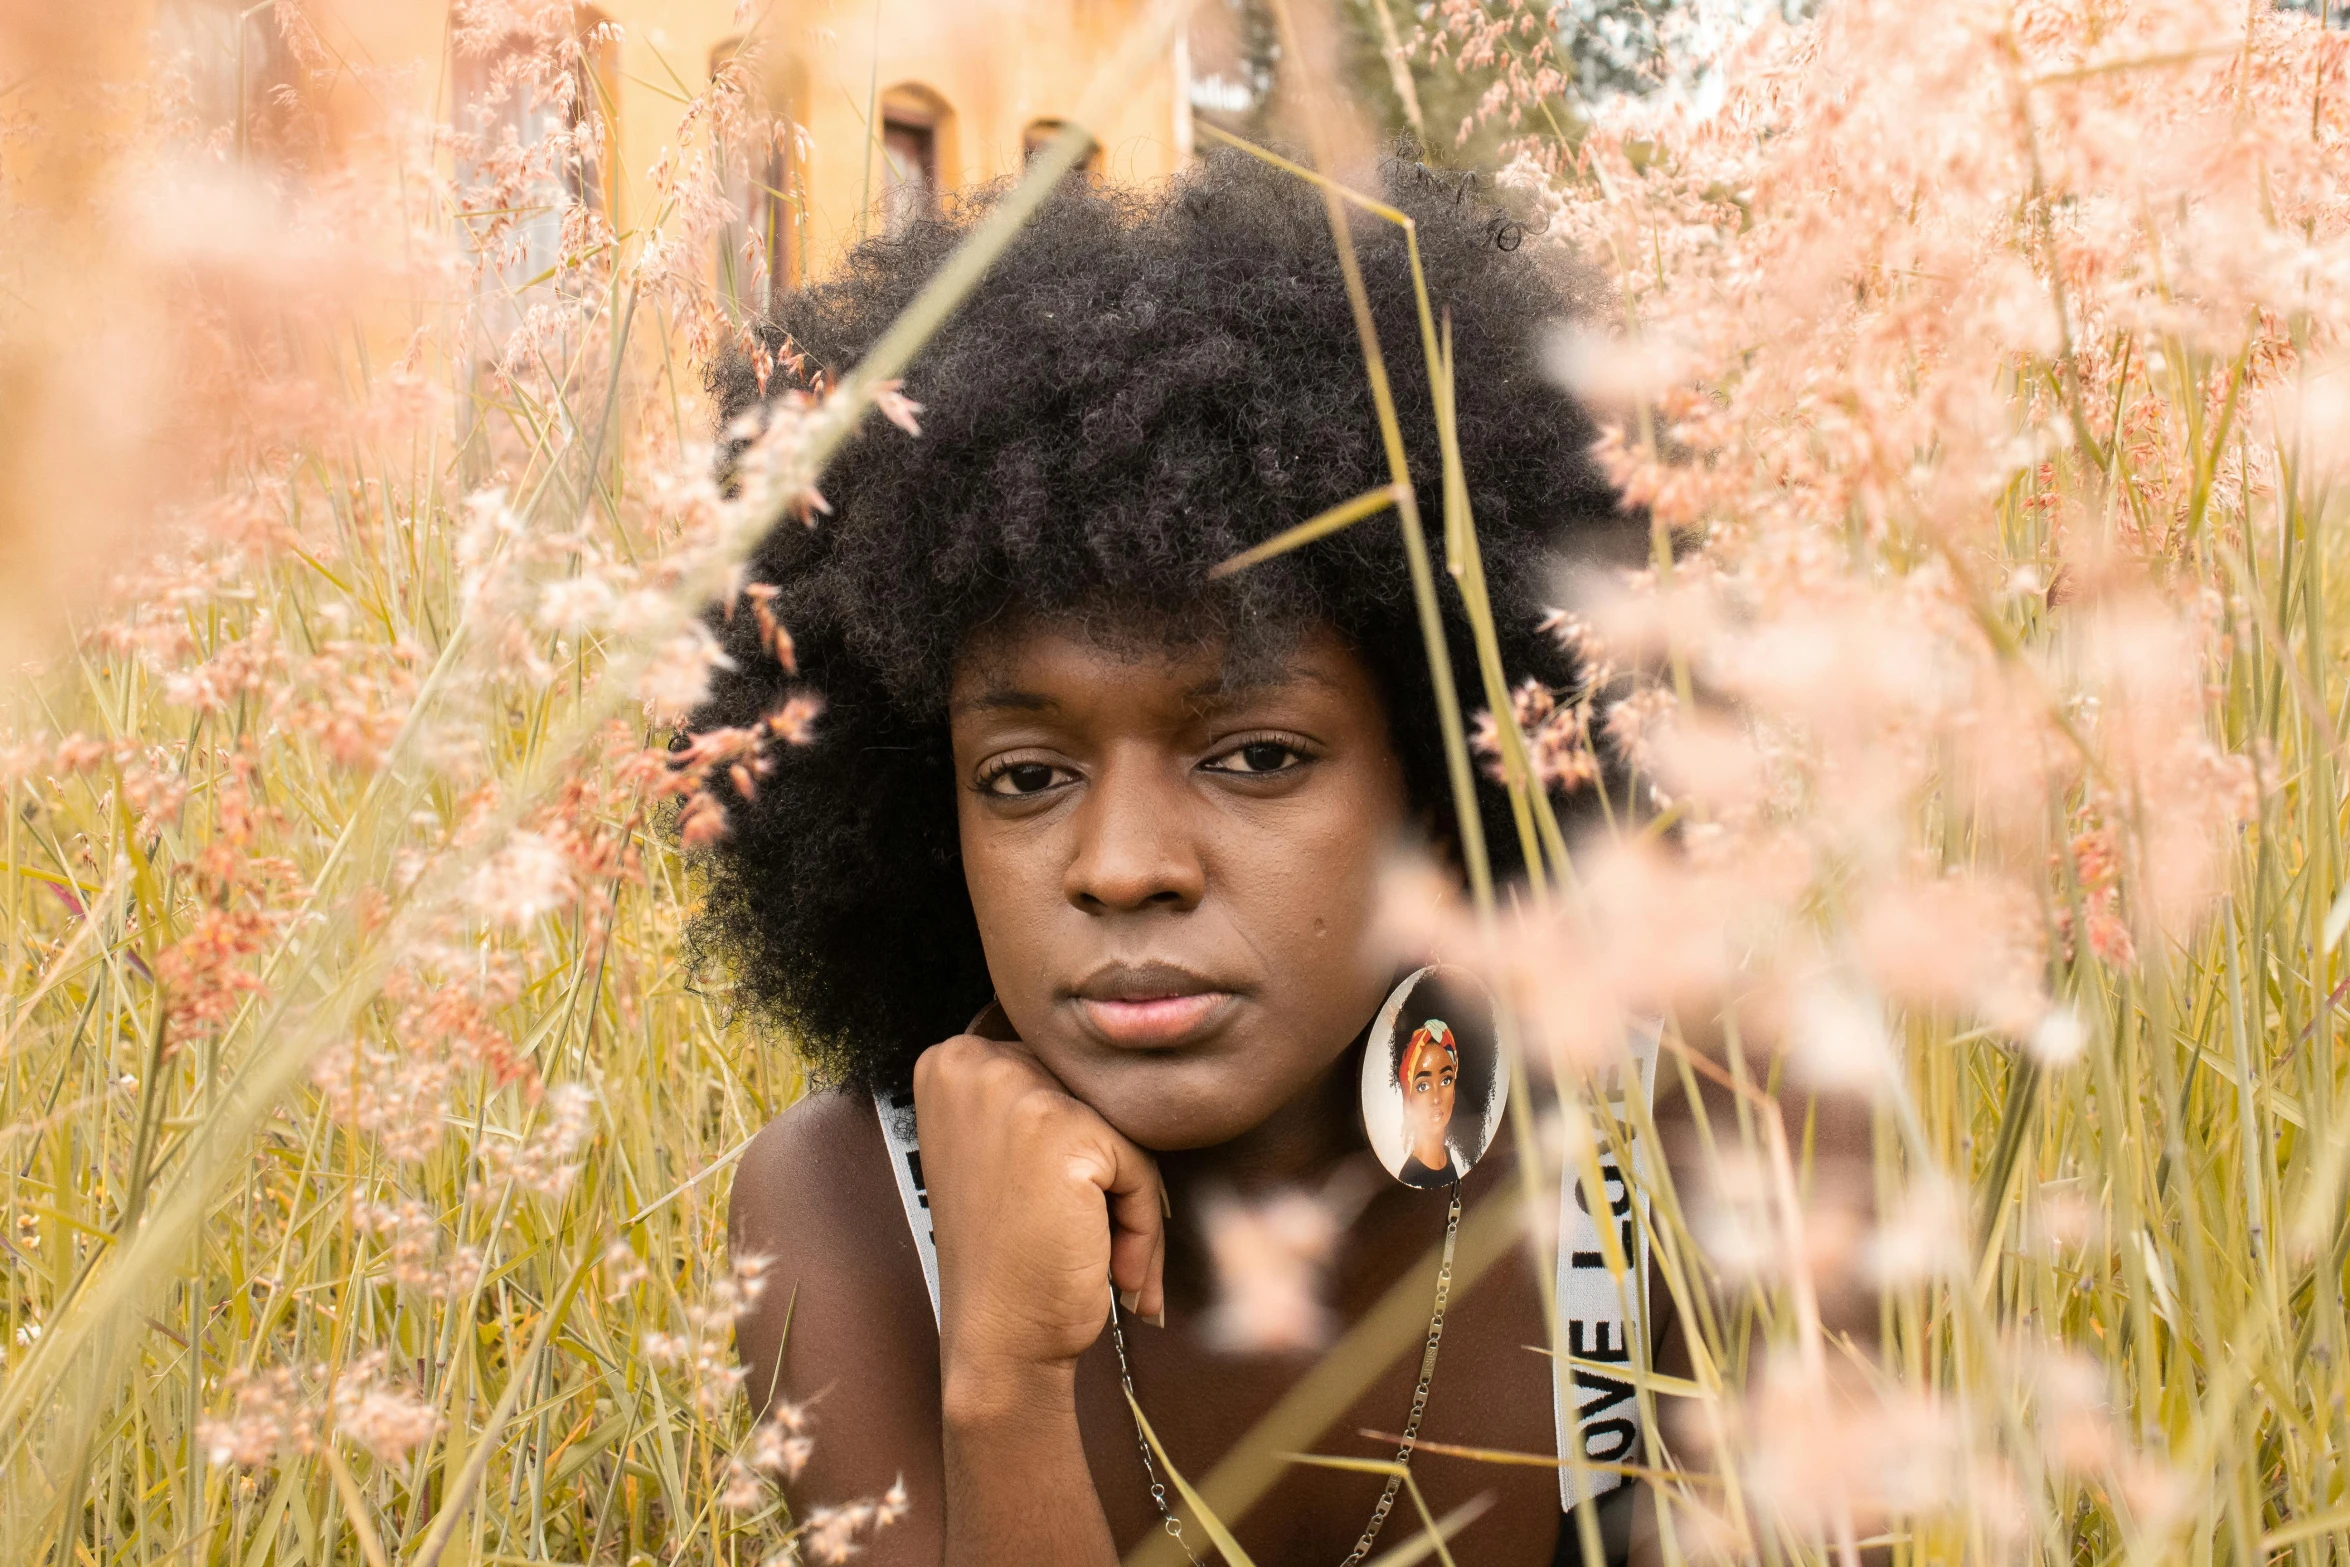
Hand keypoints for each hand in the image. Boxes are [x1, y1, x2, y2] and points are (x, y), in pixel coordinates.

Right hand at [913, 1027, 1165, 1419]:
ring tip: (1099, 1257)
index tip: (1054, 1209)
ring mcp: (1012, 1090)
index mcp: (948, 1059)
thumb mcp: (1001, 1150)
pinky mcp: (1060, 1130)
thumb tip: (1128, 1043)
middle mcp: (971, 1061)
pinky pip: (1141, 1167)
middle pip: (1093, 1097)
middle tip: (1083, 1241)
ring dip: (1129, 1203)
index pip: (1062, 1072)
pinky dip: (1142, 1224)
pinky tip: (1109, 1268)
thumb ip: (1041, 1093)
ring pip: (1123, 1130)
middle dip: (1106, 1172)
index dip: (1077, 1147)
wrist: (998, 1342)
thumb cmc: (1012, 1256)